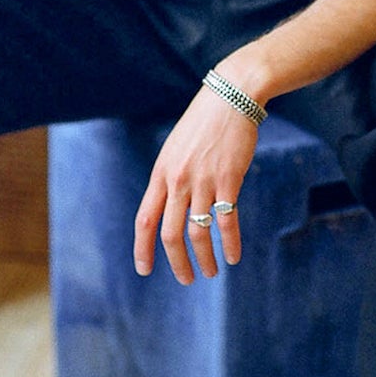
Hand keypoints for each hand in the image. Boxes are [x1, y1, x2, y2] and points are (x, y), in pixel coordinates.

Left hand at [133, 86, 257, 285]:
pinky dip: (230, 244)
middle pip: (170, 233)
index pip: (144, 219)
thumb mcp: (176, 148)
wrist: (231, 96)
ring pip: (198, 232)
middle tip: (187, 280)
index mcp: (161, 173)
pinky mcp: (229, 179)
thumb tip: (170, 206)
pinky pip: (227, 221)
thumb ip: (171, 176)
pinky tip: (233, 256)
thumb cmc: (204, 123)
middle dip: (177, 263)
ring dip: (204, 258)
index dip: (142, 248)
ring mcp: (203, 180)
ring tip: (211, 272)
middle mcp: (178, 180)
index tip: (144, 269)